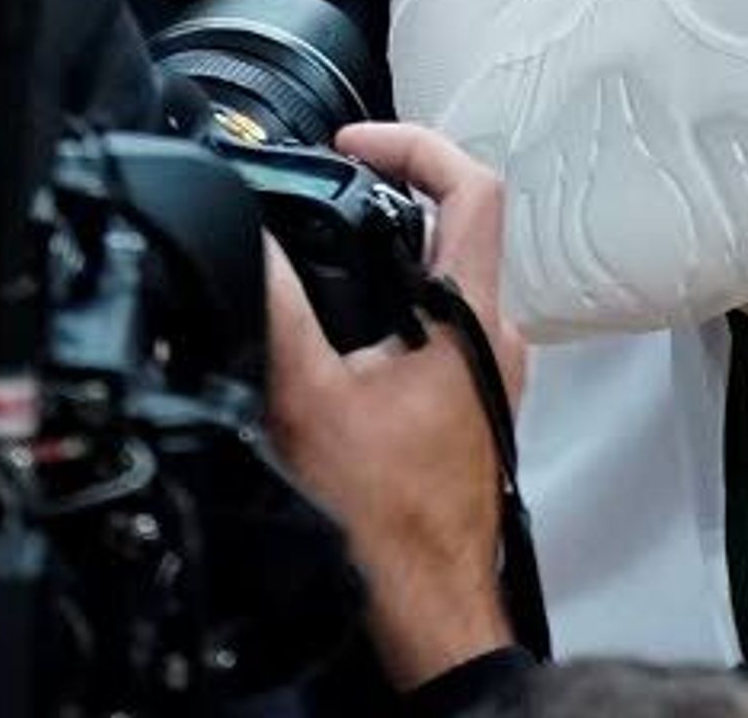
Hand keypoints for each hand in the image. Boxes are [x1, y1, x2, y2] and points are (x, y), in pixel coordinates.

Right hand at [261, 122, 531, 689]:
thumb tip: (251, 243)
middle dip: (392, 195)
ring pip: (448, 281)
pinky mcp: (473, 407)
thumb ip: (280, 311)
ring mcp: (491, 373)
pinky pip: (440, 330)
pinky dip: (395, 307)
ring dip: (391, 255)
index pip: (474, 186)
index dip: (415, 145)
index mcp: (473, 315)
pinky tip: (345, 333)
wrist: (425, 603)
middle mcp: (496, 336)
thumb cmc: (386, 521)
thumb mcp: (311, 399)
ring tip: (328, 248)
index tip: (356, 145)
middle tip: (332, 183)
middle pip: (459, 226)